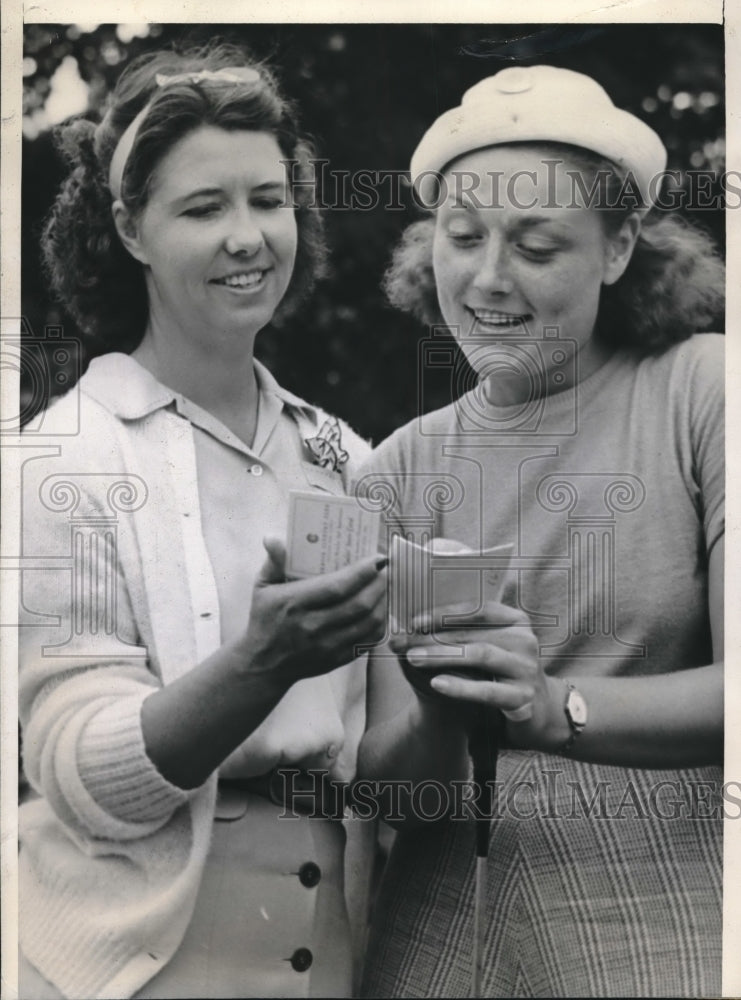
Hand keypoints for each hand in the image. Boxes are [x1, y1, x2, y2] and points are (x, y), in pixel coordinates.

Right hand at [234, 537, 387, 690]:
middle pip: (359, 605)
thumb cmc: (265, 619)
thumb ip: (274, 561)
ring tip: (387, 586)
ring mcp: (327, 646)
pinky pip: (369, 641)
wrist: (264, 664)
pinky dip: (380, 623)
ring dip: (383, 602)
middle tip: (386, 569)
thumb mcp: (262, 587)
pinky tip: (381, 608)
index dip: (362, 572)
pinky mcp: (338, 659)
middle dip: (379, 584)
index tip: (377, 558)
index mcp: (294, 603)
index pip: (336, 587)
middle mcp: (312, 626)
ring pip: (368, 623)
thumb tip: (273, 537)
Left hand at [390, 602, 561, 750]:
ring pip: (480, 655)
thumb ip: (454, 634)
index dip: (446, 613)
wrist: (535, 711)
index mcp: (515, 620)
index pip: (478, 609)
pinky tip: (437, 683)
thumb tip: (403, 623)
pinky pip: (487, 690)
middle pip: (474, 633)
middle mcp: (525, 639)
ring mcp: (526, 668)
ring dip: (443, 655)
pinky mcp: (523, 697)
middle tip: (403, 642)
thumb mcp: (484, 647)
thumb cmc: (499, 673)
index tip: (415, 620)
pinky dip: (460, 686)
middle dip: (434, 637)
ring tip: (414, 658)